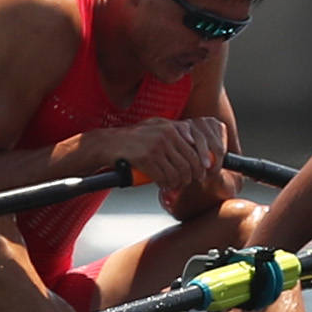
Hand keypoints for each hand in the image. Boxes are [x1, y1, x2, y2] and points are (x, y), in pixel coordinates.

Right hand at [113, 117, 235, 211]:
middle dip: (192, 176)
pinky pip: (163, 177)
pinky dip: (166, 184)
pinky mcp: (145, 159)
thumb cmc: (135, 138)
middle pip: (189, 163)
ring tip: (176, 184)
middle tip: (190, 182)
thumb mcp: (157, 127)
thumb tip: (196, 142)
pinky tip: (163, 184)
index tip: (202, 173)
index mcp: (171, 128)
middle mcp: (165, 135)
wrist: (109, 143)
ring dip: (178, 182)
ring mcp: (155, 147)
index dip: (201, 165)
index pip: (195, 150)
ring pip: (178, 172)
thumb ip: (177, 131)